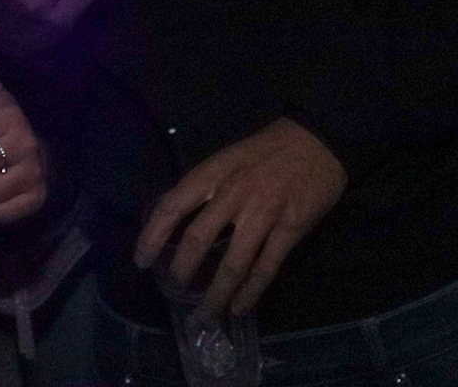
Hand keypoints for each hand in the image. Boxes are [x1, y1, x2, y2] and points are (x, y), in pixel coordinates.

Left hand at [133, 118, 348, 319]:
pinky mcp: (290, 230)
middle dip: (182, 271)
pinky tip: (238, 308)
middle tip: (176, 290)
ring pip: (233, 264)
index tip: (141, 261)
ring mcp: (263, 214)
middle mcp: (233, 194)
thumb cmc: (265, 150)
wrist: (317, 141)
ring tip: (204, 316)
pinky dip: (250, 293)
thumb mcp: (226, 158)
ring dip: (215, 295)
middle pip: (198, 239)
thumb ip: (203, 187)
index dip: (152, 236)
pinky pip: (265, 269)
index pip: (171, 206)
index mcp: (213, 173)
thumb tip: (173, 219)